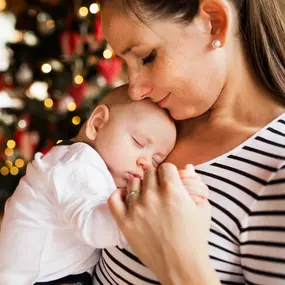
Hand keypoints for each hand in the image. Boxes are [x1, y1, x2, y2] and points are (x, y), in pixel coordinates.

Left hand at [108, 163, 214, 284]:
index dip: (169, 173)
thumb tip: (186, 166)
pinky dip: (119, 194)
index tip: (170, 181)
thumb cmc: (195, 237)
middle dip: (156, 179)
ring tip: (147, 197)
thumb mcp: (202, 207)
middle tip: (160, 191)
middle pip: (149, 173)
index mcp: (172, 190)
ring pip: (133, 182)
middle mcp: (152, 196)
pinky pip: (114, 198)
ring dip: (140, 186)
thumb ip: (194, 183)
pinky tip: (128, 198)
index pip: (165, 167)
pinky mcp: (124, 222)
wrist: (181, 266)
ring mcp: (136, 208)